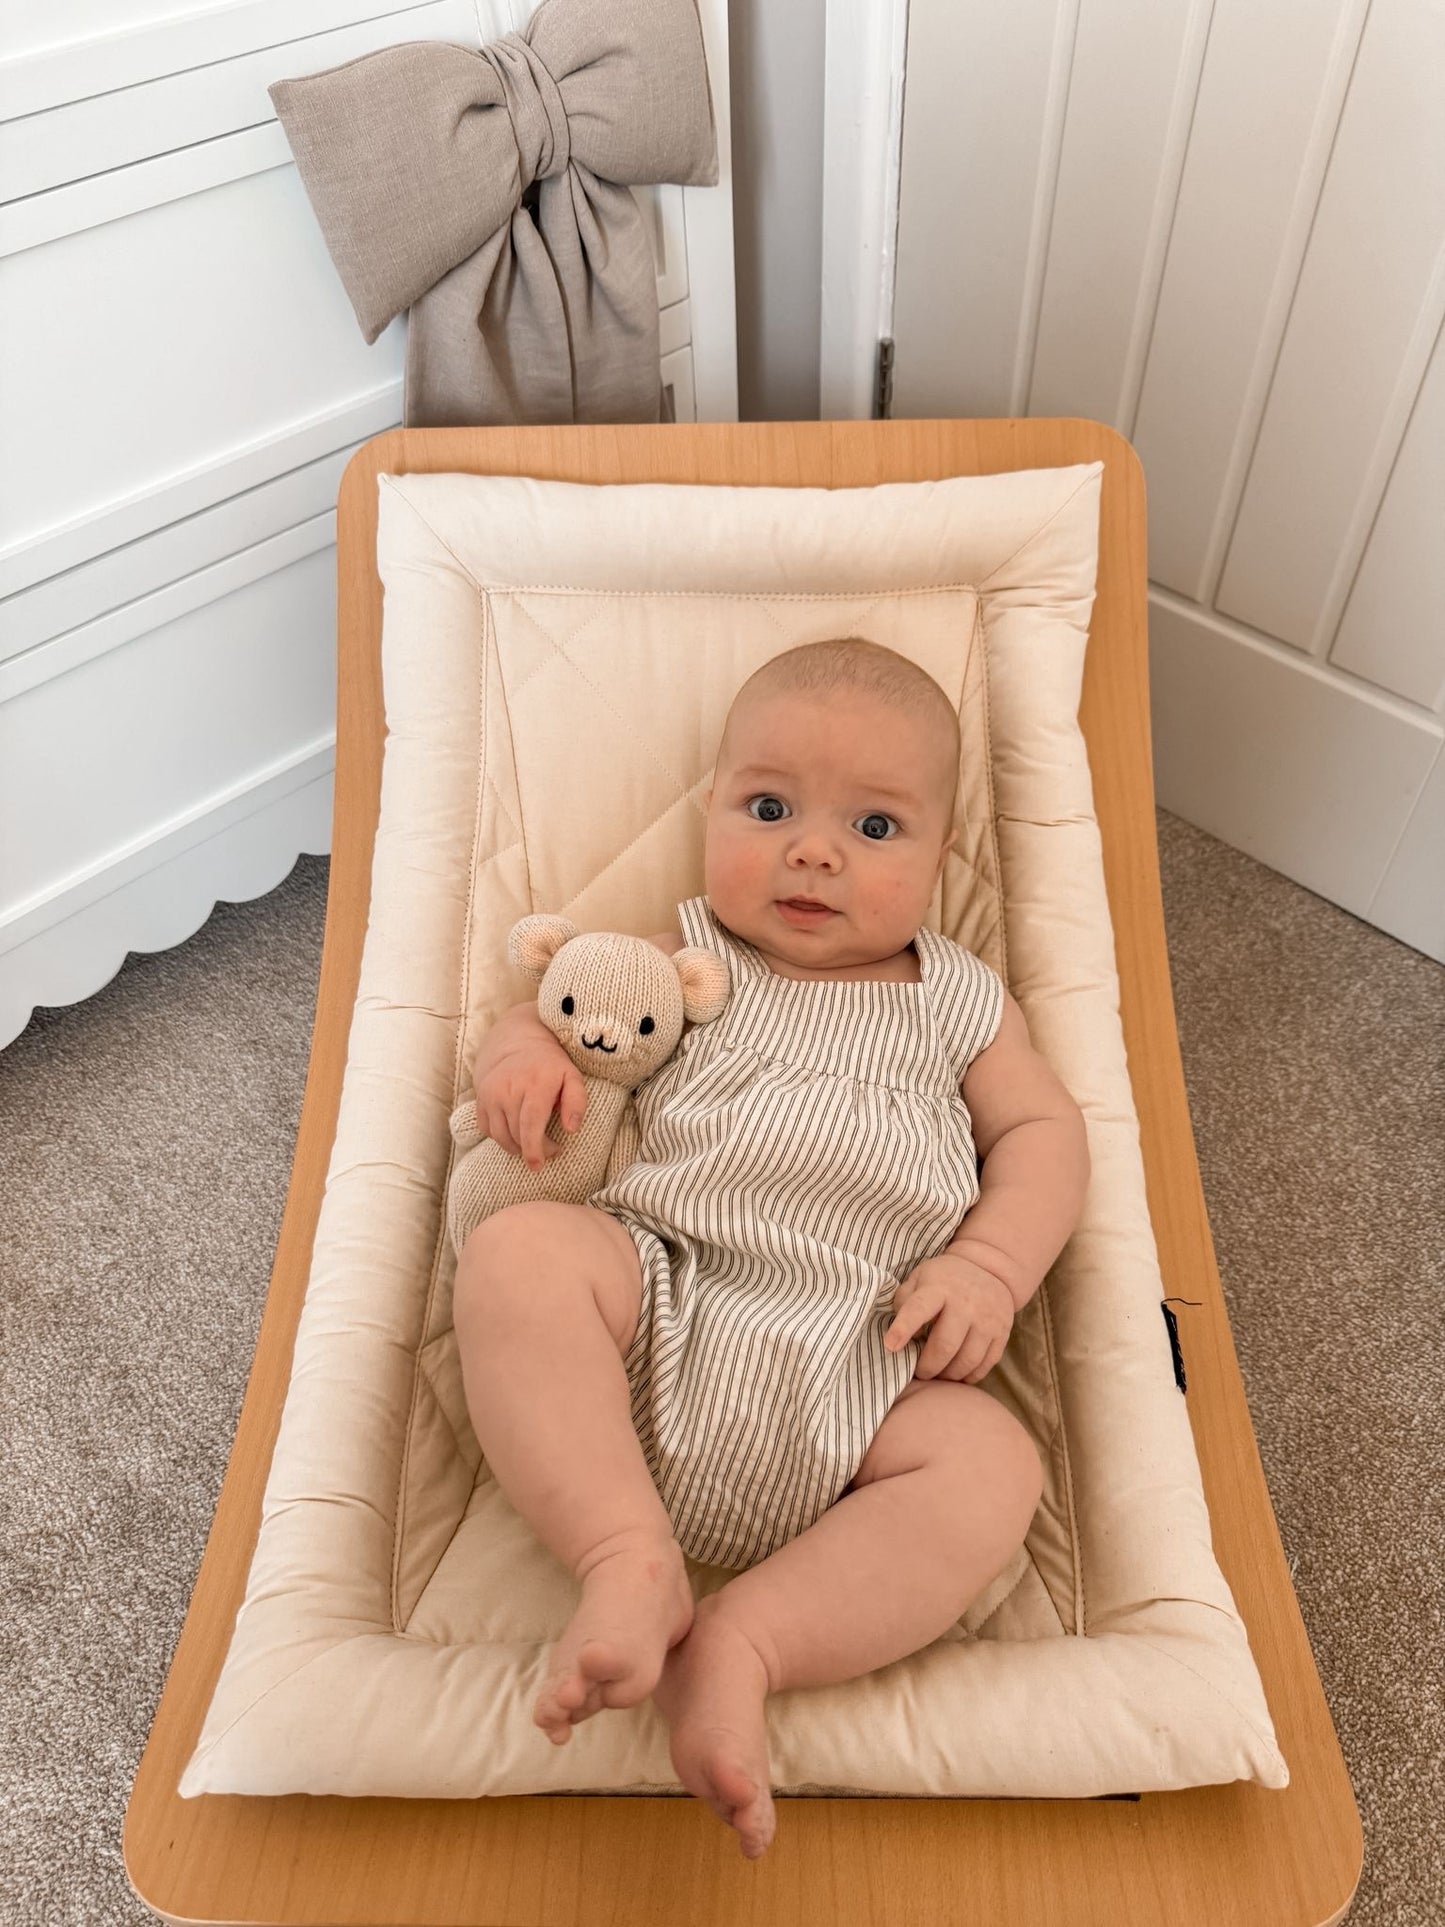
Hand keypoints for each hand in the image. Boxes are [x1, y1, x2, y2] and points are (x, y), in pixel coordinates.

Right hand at [474, 1030, 586, 1172]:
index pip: (530, 1124)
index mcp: (535, 1084)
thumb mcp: (572, 1077)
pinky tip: (516, 1133)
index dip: (534, 1148)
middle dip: (532, 1150)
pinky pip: (487, 1130)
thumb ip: (577, 1102)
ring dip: (517, 1148)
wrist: (516, 1044)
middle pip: (516, 1134)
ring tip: (532, 1144)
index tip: (540, 1164)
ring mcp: (491, 1094)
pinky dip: (501, 1138)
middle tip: (548, 1151)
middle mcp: (509, 1089)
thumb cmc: (550, 1066)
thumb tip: (572, 1129)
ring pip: (500, 1136)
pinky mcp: (480, 1099)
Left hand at [883, 1252, 1014, 1384]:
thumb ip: (904, 1302)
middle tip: (920, 1372)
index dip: (903, 1329)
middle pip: (945, 1346)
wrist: (988, 1268)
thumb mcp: (919, 1278)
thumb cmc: (943, 1279)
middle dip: (928, 1367)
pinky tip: (958, 1374)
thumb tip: (898, 1334)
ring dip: (949, 1375)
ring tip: (939, 1374)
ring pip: (967, 1360)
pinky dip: (970, 1375)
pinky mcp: (1002, 1332)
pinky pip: (986, 1364)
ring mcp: (988, 1318)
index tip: (890, 1346)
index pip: (918, 1309)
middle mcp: (966, 1303)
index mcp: (939, 1288)